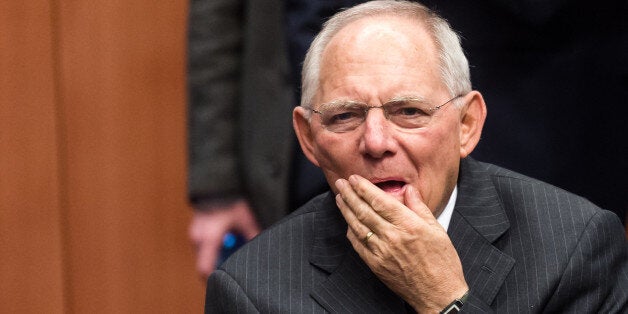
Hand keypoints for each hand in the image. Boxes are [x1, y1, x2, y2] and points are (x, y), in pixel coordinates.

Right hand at [188, 198, 259, 279]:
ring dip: (219, 253)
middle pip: (208, 263)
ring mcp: (194, 234)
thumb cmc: (232, 200)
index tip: (227, 279)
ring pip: (206, 254)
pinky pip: (205, 245)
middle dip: (222, 263)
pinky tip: (227, 234)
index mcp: (209, 237)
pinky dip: (216, 245)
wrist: (218, 183)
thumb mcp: (246, 219)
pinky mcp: (196, 230)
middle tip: (237, 254)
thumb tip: (261, 249)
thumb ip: (253, 236)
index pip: (205, 269)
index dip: (215, 279)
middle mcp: (197, 238)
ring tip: (233, 240)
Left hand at [335, 175, 467, 312]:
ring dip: (346, 210)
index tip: (354, 179)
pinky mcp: (376, 265)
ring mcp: (382, 252)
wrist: (439, 294)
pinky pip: (358, 245)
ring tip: (340, 198)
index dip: (364, 188)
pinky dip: (351, 231)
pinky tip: (348, 222)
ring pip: (358, 226)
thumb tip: (408, 189)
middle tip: (341, 183)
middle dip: (350, 195)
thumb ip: (419, 207)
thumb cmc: (442, 262)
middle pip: (364, 211)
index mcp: (409, 225)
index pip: (380, 201)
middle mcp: (392, 237)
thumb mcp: (437, 229)